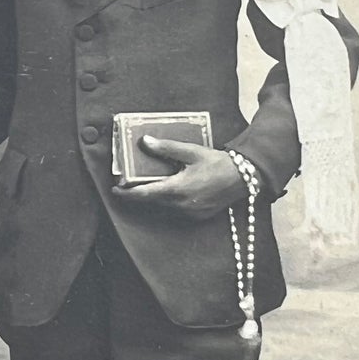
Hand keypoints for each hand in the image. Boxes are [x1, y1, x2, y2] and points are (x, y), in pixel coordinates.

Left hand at [111, 138, 247, 218]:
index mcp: (177, 189)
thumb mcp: (191, 152)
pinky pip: (176, 211)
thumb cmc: (217, 164)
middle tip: (129, 184)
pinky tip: (171, 191)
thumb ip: (166, 148)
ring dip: (155, 198)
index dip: (127, 194)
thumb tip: (145, 142)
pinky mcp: (197, 217)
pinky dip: (169, 202)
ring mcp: (189, 213)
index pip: (144, 195)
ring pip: (163, 207)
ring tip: (150, 185)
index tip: (115, 191)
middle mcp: (181, 205)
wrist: (243, 179)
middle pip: (152, 201)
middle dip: (140, 194)